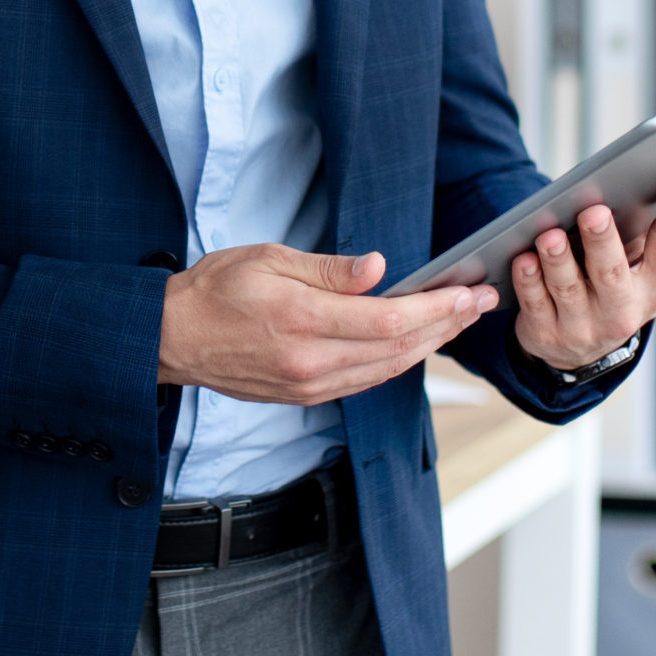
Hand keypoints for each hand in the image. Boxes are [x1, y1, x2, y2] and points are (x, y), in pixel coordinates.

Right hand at [158, 243, 499, 405]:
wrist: (174, 337)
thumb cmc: (216, 290)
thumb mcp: (269, 259)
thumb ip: (329, 270)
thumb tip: (379, 268)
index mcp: (303, 321)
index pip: (389, 319)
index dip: (436, 307)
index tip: (467, 291)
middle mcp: (312, 362)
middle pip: (399, 348)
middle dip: (447, 325)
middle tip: (481, 303)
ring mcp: (311, 386)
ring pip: (388, 369)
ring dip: (431, 345)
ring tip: (459, 320)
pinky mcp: (307, 396)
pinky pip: (367, 380)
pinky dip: (400, 361)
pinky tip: (417, 342)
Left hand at [511, 173, 655, 370]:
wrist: (580, 348)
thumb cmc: (622, 283)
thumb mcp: (654, 260)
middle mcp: (623, 311)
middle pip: (611, 274)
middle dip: (602, 242)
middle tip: (593, 211)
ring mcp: (583, 327)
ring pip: (568, 290)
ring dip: (557, 260)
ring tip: (549, 234)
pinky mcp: (546, 334)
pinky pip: (535, 305)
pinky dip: (528, 281)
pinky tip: (522, 258)